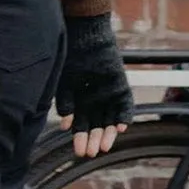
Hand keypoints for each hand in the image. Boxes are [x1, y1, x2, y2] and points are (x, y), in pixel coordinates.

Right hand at [56, 12, 133, 158]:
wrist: (84, 35)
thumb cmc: (70, 57)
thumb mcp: (63, 84)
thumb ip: (65, 104)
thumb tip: (65, 125)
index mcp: (79, 101)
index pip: (81, 125)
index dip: (80, 138)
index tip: (78, 151)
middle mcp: (94, 100)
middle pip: (96, 125)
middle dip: (94, 139)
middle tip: (91, 152)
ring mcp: (109, 93)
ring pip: (111, 119)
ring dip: (109, 133)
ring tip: (105, 146)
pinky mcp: (120, 86)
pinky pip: (125, 105)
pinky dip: (124, 116)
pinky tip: (121, 128)